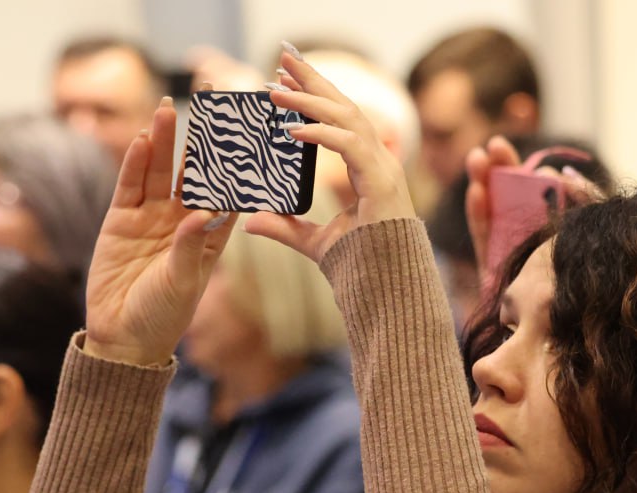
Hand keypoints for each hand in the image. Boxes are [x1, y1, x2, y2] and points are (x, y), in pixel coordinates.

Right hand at [83, 98, 236, 365]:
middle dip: (200, 137)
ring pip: (158, 171)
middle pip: (192, 171)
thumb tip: (204, 212)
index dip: (235, 162)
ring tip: (166, 107)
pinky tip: (140, 139)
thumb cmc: (163, 316)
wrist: (123, 337)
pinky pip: (129, 186)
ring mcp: (150, 218)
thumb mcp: (182, 283)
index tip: (247, 131)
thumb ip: (191, 246)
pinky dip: (133, 163)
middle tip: (209, 101)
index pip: (226, 190)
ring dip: (163, 140)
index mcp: (210, 235)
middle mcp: (182, 220)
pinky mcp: (120, 221)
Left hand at [244, 47, 415, 261]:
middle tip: (282, 59)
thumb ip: (285, 227)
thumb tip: (251, 221)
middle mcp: (378, 161)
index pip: (340, 119)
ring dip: (310, 100)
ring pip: (347, 118)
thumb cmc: (359, 266)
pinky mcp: (381, 182)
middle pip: (345, 106)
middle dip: (314, 80)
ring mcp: (383, 169)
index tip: (284, 79)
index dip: (315, 95)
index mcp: (366, 168)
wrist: (384, 290)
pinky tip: (292, 131)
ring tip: (275, 89)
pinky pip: (349, 146)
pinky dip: (321, 135)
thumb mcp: (312, 242)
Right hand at [464, 137, 603, 303]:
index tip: (535, 163)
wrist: (561, 338)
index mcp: (556, 232)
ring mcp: (510, 256)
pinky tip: (476, 191)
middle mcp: (532, 241)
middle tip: (496, 145)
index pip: (542, 196)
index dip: (533, 175)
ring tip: (478, 157)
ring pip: (494, 213)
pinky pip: (483, 238)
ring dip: (483, 182)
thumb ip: (586, 202)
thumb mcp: (590, 236)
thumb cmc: (587, 290)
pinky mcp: (493, 273)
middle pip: (513, 198)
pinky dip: (478, 213)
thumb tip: (569, 171)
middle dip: (504, 170)